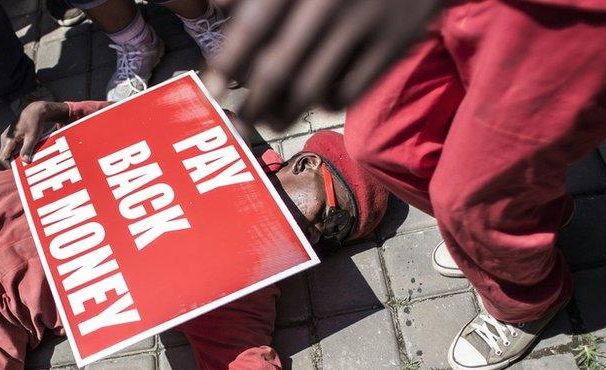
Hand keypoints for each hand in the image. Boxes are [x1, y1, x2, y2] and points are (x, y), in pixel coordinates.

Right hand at [0, 101, 71, 166]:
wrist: (34, 111)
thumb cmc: (34, 122)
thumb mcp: (32, 137)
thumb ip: (27, 149)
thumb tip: (25, 161)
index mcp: (8, 139)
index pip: (2, 157)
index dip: (9, 166)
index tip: (19, 170)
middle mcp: (4, 138)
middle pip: (4, 156)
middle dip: (13, 163)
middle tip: (24, 167)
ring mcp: (6, 137)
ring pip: (8, 152)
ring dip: (15, 158)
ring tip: (26, 160)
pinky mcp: (11, 136)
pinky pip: (11, 148)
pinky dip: (17, 153)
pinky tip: (26, 153)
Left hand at [204, 0, 442, 129]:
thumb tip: (218, 9)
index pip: (252, 29)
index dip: (226, 66)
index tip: (212, 91)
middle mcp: (327, 2)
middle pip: (276, 71)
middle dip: (251, 106)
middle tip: (240, 122)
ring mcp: (363, 24)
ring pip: (309, 91)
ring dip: (283, 115)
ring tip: (271, 120)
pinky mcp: (393, 45)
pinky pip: (346, 94)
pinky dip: (323, 105)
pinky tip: (315, 99)